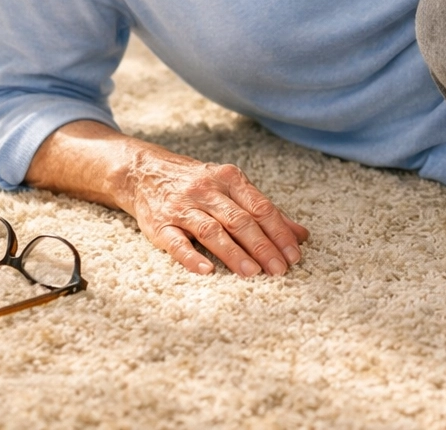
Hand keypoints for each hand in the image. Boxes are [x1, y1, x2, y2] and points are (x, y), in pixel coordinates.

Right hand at [118, 144, 308, 276]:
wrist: (145, 173)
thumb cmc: (197, 183)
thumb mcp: (232, 187)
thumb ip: (265, 210)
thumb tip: (300, 235)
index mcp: (229, 179)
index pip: (260, 207)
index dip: (279, 232)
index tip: (294, 255)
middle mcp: (207, 191)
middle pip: (239, 220)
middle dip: (262, 245)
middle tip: (279, 269)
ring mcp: (182, 207)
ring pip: (212, 230)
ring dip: (233, 252)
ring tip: (253, 272)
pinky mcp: (159, 225)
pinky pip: (176, 242)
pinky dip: (191, 257)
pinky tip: (206, 271)